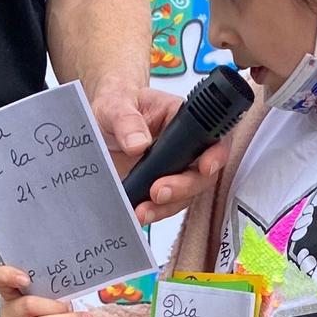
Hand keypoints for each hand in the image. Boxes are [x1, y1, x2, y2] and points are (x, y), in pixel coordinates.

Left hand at [86, 79, 226, 227]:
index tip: (204, 167)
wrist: (101, 122)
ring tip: (143, 211)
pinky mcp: (160, 185)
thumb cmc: (115, 103)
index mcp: (181, 118)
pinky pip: (166, 204)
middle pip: (201, 173)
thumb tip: (138, 143)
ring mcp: (173, 168)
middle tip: (159, 192)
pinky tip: (139, 213)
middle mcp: (184, 145)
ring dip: (167, 207)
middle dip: (184, 188)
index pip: (212, 136)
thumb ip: (126, 120)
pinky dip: (154, 212)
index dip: (215, 155)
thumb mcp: (114, 104)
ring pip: (185, 194)